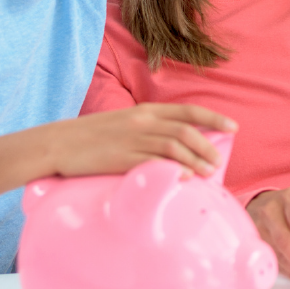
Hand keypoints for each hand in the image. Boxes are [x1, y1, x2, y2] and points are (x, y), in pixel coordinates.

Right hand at [43, 103, 237, 176]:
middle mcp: (142, 121)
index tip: (233, 127)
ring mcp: (131, 139)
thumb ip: (148, 129)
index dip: (213, 119)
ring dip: (195, 160)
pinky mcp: (120, 158)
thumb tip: (175, 145)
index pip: (187, 111)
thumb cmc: (90, 138)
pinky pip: (153, 163)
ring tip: (207, 173)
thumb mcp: (124, 124)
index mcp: (145, 111)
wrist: (56, 144)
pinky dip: (173, 169)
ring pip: (173, 146)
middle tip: (218, 162)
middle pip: (185, 131)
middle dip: (208, 146)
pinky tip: (184, 178)